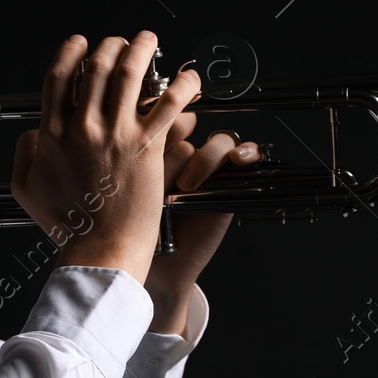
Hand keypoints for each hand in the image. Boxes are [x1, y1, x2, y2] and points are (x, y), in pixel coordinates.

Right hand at [11, 32, 201, 285]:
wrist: (100, 248)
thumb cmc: (68, 226)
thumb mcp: (26, 189)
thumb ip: (25, 154)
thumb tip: (33, 132)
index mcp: (53, 134)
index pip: (59, 77)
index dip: (71, 52)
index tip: (81, 43)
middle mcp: (83, 128)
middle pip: (96, 67)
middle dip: (110, 45)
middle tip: (120, 43)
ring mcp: (116, 135)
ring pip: (130, 74)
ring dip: (141, 50)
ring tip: (148, 41)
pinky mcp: (147, 148)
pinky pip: (169, 104)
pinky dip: (182, 84)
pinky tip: (189, 77)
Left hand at [142, 112, 262, 333]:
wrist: (156, 263)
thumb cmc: (137, 226)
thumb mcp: (131, 183)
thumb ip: (138, 150)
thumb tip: (152, 117)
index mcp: (154, 146)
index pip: (160, 114)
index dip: (157, 120)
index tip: (147, 138)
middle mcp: (183, 153)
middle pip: (187, 124)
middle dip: (174, 147)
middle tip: (159, 174)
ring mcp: (209, 167)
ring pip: (215, 141)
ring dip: (202, 162)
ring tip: (186, 187)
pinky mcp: (232, 183)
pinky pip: (246, 153)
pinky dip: (246, 152)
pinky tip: (238, 160)